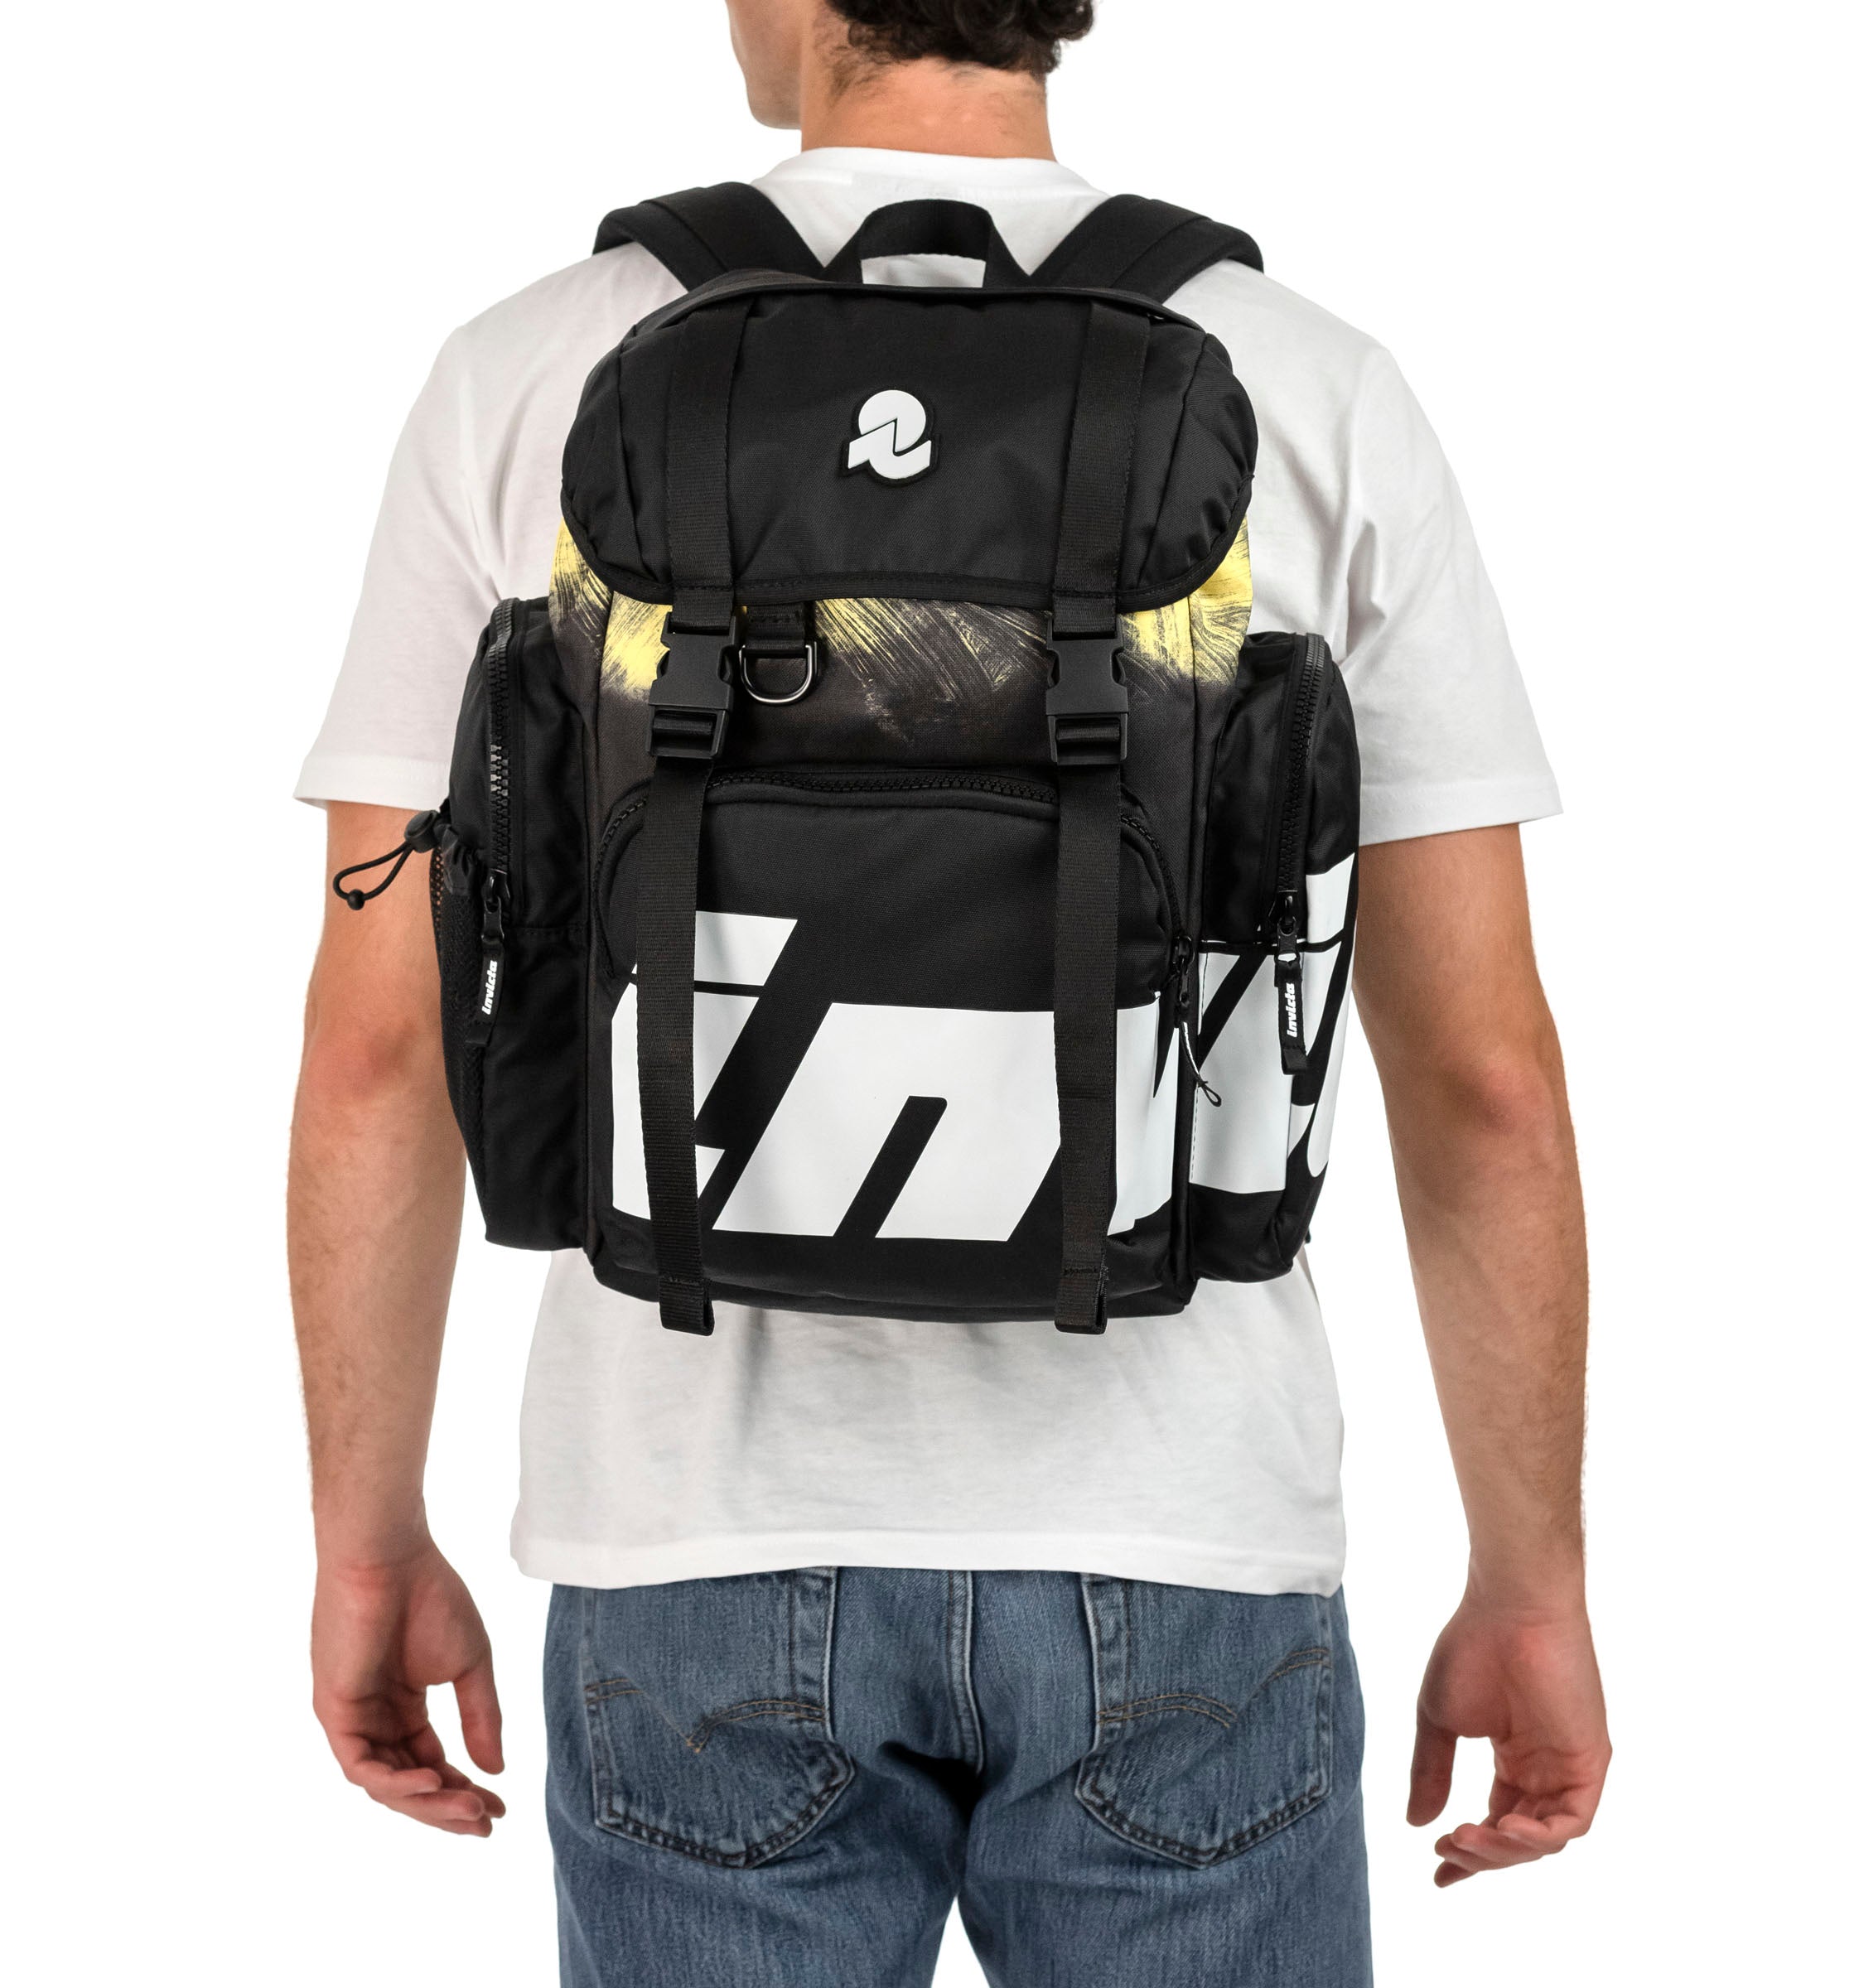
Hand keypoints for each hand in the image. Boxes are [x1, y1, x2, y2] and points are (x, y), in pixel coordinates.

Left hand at [312, 1541, 505, 1835]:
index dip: (464, 1789)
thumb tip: (496, 1770)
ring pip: (385, 1785)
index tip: (499, 1809)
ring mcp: (352, 1719)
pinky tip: (433, 1782)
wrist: (391, 1557)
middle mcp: (374, 1719)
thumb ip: (480, 1717)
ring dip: (426, 1802)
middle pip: (409, 1784)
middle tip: (485, 1823)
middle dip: (447, 1809)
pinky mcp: (334, 1713)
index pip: (431, 1763)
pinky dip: (395, 1781)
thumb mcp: (469, 1665)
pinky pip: (361, 1766)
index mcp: (402, 1706)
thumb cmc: (430, 1597)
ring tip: (467, 1808)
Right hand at [1407, 1589, 1608, 1886]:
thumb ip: (1431, 1772)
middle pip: (1519, 1838)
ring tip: (1465, 1839)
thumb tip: (1417, 1823)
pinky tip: (1503, 1829)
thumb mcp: (1440, 1719)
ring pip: (1544, 1838)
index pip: (1497, 1820)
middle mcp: (1546, 1769)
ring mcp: (1569, 1767)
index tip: (1438, 1875)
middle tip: (1446, 1851)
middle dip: (1481, 1854)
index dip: (1470, 1856)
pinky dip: (1539, 1836)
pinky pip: (1572, 1821)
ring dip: (1504, 1849)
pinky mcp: (1589, 1761)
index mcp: (1515, 1759)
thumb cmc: (1473, 1648)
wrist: (1509, 1607)